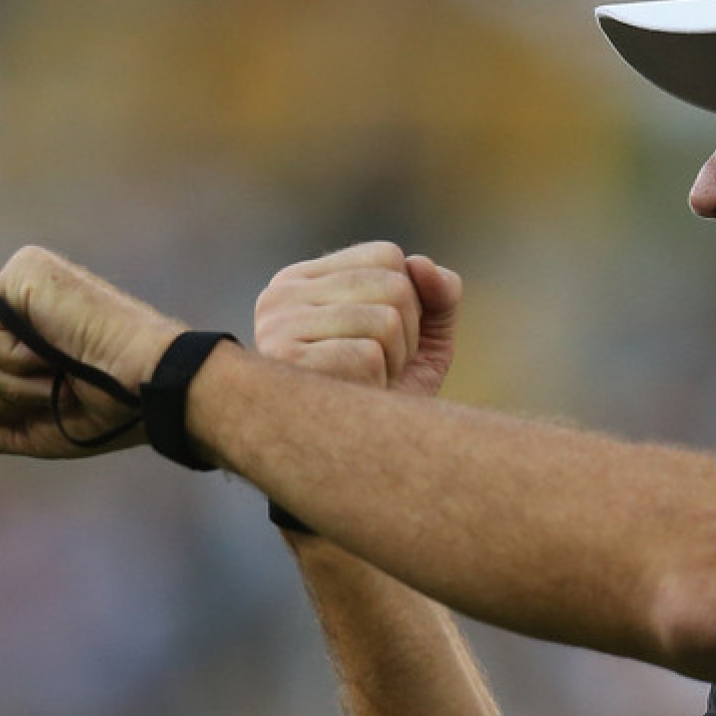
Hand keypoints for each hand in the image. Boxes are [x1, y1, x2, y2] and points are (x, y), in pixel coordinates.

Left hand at [0, 246, 186, 457]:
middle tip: (48, 386)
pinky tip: (50, 353)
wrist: (150, 390)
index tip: (45, 397)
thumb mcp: (31, 429)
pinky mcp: (25, 272)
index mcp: (16, 328)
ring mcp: (18, 280)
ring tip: (53, 371)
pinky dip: (10, 360)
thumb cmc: (108, 409)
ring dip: (6, 382)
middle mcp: (13, 298)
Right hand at [253, 242, 461, 396]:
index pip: (386, 255)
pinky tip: (354, 397)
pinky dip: (377, 381)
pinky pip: (368, 354)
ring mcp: (278, 327)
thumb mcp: (424, 338)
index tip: (384, 335)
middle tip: (381, 367)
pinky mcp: (288, 363)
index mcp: (303, 279)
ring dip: (396, 361)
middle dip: (407, 334)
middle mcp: (281, 295)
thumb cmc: (386, 393)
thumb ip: (438, 294)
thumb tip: (421, 264)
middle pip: (393, 285)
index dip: (409, 299)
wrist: (355, 460)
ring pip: (387, 320)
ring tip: (368, 383)